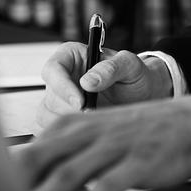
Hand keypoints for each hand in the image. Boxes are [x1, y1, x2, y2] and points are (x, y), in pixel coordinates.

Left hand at [14, 94, 190, 190]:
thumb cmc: (137, 135)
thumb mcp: (95, 136)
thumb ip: (60, 155)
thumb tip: (20, 181)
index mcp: (72, 125)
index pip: (27, 151)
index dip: (2, 177)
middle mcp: (88, 132)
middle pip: (40, 159)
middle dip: (12, 187)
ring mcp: (114, 146)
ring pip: (69, 174)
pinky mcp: (138, 162)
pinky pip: (108, 185)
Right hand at [34, 43, 172, 132]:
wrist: (143, 96)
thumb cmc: (134, 76)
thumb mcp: (129, 65)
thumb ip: (111, 68)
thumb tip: (87, 81)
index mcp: (71, 56)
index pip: (53, 69)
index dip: (62, 86)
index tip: (80, 102)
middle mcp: (62, 77)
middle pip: (50, 96)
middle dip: (70, 109)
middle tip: (93, 115)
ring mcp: (60, 99)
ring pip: (48, 115)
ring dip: (70, 123)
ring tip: (95, 121)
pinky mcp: (63, 118)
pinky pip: (53, 129)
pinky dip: (67, 134)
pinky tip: (87, 131)